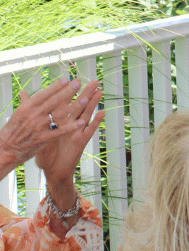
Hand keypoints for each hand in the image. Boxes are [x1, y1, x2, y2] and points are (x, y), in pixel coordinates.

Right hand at [0, 78, 89, 173]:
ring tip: (86, 99)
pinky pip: (59, 131)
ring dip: (73, 107)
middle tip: (78, 83)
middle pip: (53, 102)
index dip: (56, 87)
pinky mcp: (43, 138)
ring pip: (59, 115)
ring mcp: (38, 127)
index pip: (44, 94)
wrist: (6, 150)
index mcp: (26, 108)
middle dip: (67, 92)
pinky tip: (82, 122)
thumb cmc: (12, 131)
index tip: (67, 80)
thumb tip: (24, 92)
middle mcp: (33, 116)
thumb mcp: (17, 115)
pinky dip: (71, 127)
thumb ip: (25, 103)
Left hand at [36, 80, 104, 204]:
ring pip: (86, 114)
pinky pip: (89, 130)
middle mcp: (71, 125)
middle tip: (94, 81)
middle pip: (79, 106)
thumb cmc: (44, 152)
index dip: (69, 93)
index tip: (74, 80)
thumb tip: (24, 100)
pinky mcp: (81, 141)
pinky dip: (96, 121)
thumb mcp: (37, 133)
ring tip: (99, 91)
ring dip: (93, 103)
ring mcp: (77, 132)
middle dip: (86, 93)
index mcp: (60, 122)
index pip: (65, 104)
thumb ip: (32, 114)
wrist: (51, 170)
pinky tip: (102, 112)